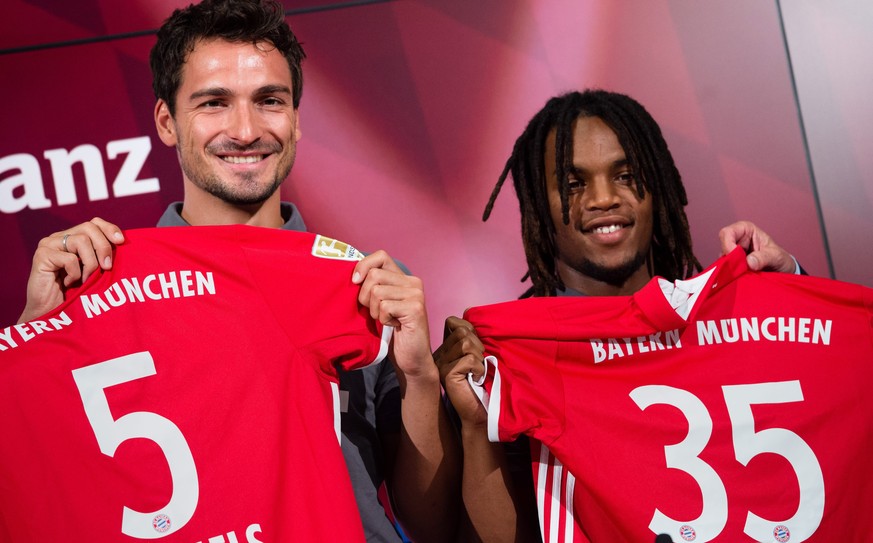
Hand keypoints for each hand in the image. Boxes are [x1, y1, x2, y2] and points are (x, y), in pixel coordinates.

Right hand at [18, 218, 123, 322]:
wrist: (52, 313)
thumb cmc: (76, 294)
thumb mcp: (95, 272)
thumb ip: (102, 256)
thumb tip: (123, 244)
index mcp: (73, 238)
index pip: (94, 223)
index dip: (109, 228)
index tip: (121, 242)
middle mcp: (59, 237)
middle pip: (89, 228)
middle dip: (104, 247)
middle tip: (107, 267)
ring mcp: (49, 245)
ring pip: (81, 241)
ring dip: (90, 263)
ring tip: (86, 280)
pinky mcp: (42, 255)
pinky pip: (69, 258)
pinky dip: (75, 273)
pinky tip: (70, 283)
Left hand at [353, 250, 434, 381]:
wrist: (412, 359)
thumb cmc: (392, 333)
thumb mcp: (379, 305)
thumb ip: (372, 287)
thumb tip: (351, 274)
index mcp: (403, 278)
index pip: (380, 256)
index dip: (363, 265)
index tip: (355, 282)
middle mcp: (413, 282)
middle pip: (374, 275)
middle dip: (365, 296)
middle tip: (374, 312)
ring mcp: (416, 294)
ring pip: (377, 292)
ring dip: (374, 311)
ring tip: (385, 320)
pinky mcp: (415, 308)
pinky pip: (384, 307)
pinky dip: (383, 320)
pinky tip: (393, 326)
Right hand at [433, 316, 487, 428]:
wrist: (479, 411)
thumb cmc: (482, 383)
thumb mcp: (477, 355)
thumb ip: (471, 339)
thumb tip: (473, 323)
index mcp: (445, 348)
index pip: (453, 322)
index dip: (470, 330)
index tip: (476, 349)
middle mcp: (439, 354)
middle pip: (462, 331)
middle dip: (478, 345)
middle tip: (479, 363)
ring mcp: (441, 364)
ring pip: (466, 343)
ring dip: (479, 357)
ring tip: (478, 371)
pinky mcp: (446, 374)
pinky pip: (469, 359)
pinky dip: (479, 368)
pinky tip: (476, 379)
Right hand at [718, 220, 796, 272]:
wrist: (783, 271)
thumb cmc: (780, 258)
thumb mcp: (776, 256)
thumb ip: (763, 258)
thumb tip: (749, 262)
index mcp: (746, 230)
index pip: (727, 233)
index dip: (728, 245)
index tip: (736, 260)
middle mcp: (737, 240)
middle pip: (723, 247)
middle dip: (730, 260)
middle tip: (741, 270)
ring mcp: (734, 253)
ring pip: (723, 260)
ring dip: (731, 269)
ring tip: (745, 274)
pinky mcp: (733, 265)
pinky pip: (726, 269)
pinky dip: (732, 274)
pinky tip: (741, 277)